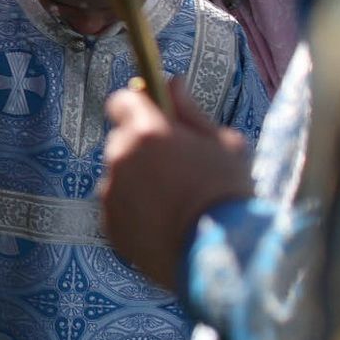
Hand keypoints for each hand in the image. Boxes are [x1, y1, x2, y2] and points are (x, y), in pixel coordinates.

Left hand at [102, 76, 253, 287]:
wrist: (224, 258)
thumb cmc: (230, 195)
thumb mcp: (223, 144)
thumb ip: (190, 111)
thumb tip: (172, 81)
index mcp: (146, 131)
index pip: (122, 101)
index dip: (138, 108)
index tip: (154, 119)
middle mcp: (120, 156)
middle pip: (122, 141)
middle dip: (142, 149)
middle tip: (177, 170)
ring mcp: (111, 191)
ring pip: (119, 176)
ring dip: (138, 182)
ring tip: (176, 205)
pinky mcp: (109, 223)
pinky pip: (119, 208)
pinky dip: (135, 212)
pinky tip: (167, 226)